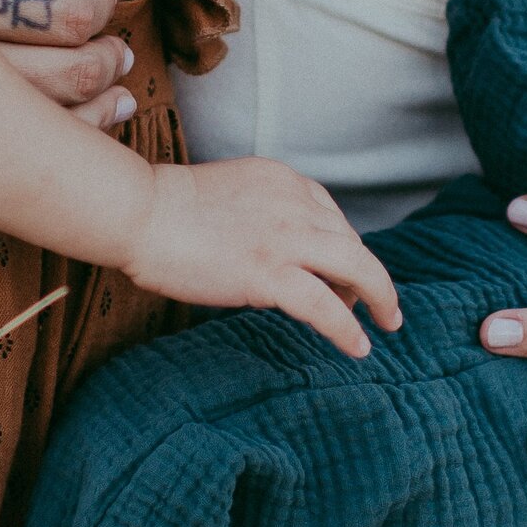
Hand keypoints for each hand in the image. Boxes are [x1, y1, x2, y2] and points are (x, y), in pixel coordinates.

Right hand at [124, 160, 401, 360]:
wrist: (139, 211)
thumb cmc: (166, 209)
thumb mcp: (230, 194)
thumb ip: (261, 213)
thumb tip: (276, 256)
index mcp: (284, 180)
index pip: (331, 216)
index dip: (343, 249)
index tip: (344, 275)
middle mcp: (294, 203)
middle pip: (351, 241)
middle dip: (372, 275)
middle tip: (382, 304)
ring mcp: (285, 237)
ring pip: (356, 267)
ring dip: (378, 298)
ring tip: (387, 324)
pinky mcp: (269, 272)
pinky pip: (325, 305)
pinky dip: (347, 328)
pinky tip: (358, 346)